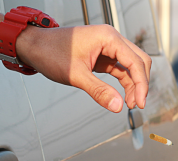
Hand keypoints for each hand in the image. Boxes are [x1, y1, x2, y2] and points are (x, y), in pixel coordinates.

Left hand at [17, 24, 150, 112]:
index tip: (141, 103)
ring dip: (133, 84)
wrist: (35, 46)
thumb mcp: (76, 75)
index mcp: (108, 38)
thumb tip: (118, 106)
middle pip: (138, 61)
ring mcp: (107, 47)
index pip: (135, 61)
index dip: (142, 84)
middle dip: (140, 83)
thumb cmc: (51, 53)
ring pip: (130, 66)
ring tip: (130, 103)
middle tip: (137, 104)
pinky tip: (123, 95)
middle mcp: (111, 39)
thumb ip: (99, 91)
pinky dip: (123, 82)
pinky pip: (119, 68)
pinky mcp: (102, 55)